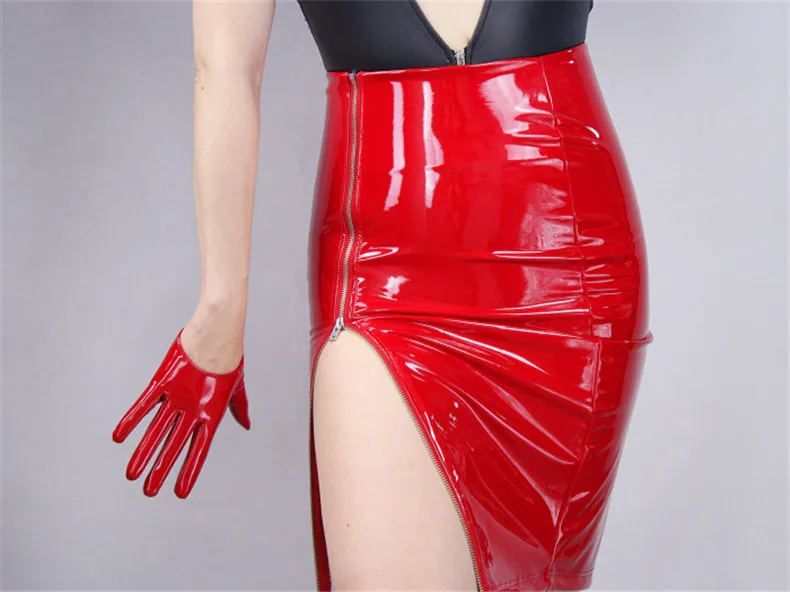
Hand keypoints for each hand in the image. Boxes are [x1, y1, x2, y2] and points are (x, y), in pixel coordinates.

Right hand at [112, 327, 250, 497]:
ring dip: (143, 453)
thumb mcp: (238, 385)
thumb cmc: (230, 357)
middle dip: (160, 470)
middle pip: (174, 446)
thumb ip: (239, 408)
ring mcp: (177, 396)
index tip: (179, 493)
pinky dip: (131, 420)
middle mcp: (193, 409)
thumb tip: (247, 424)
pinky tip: (118, 437)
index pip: (200, 450)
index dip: (189, 472)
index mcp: (212, 413)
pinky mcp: (163, 380)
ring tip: (132, 475)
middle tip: (149, 492)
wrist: (218, 330)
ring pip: (156, 430)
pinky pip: (144, 405)